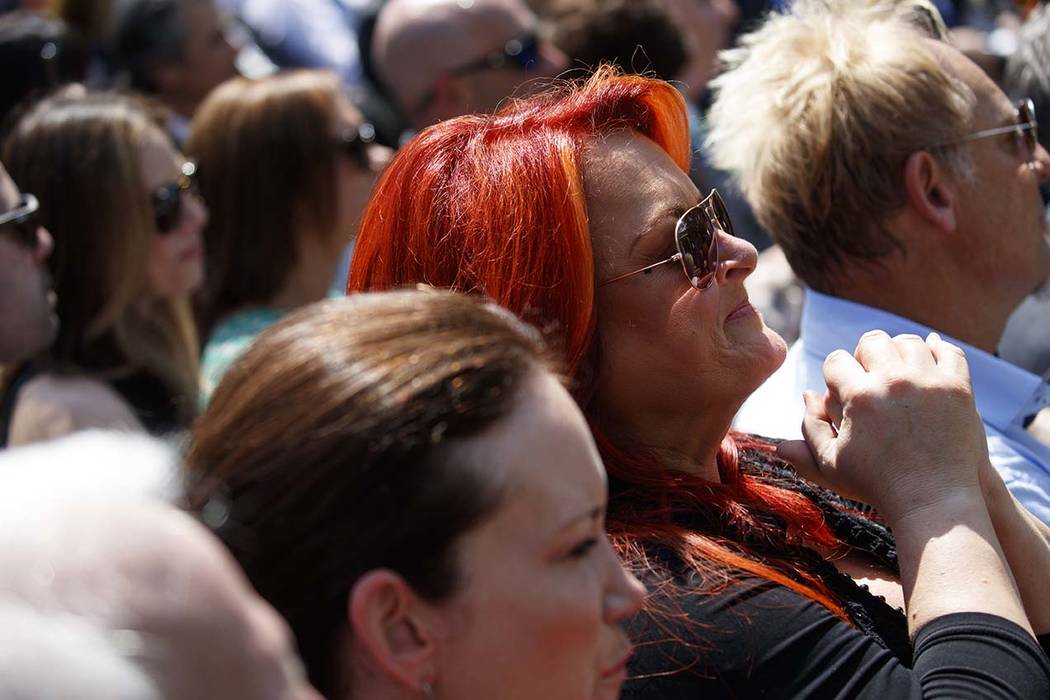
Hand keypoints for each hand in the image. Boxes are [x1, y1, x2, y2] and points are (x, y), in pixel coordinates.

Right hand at [778, 331, 988, 520]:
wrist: (935, 501)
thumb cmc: (878, 486)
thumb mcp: (831, 464)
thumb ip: (810, 429)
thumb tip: (805, 394)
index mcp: (859, 397)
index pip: (837, 360)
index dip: (835, 373)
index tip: (842, 389)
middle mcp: (894, 381)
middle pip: (872, 341)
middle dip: (865, 356)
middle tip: (869, 379)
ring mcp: (930, 381)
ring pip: (909, 342)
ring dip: (899, 353)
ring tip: (898, 373)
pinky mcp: (959, 387)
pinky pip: (948, 351)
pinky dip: (938, 351)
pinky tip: (928, 364)